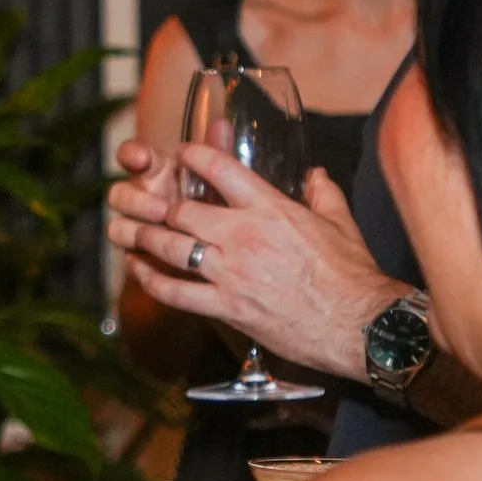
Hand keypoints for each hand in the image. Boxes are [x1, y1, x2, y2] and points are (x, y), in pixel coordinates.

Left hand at [111, 145, 403, 378]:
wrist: (361, 325)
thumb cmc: (353, 274)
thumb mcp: (340, 222)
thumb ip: (322, 192)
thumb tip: (313, 173)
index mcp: (270, 208)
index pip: (219, 169)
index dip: (191, 157)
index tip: (179, 155)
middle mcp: (243, 235)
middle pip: (180, 210)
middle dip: (152, 203)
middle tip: (134, 197)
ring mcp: (231, 272)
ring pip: (168, 248)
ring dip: (139, 237)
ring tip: (120, 229)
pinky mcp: (227, 307)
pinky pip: (175, 292)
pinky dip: (150, 281)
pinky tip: (137, 270)